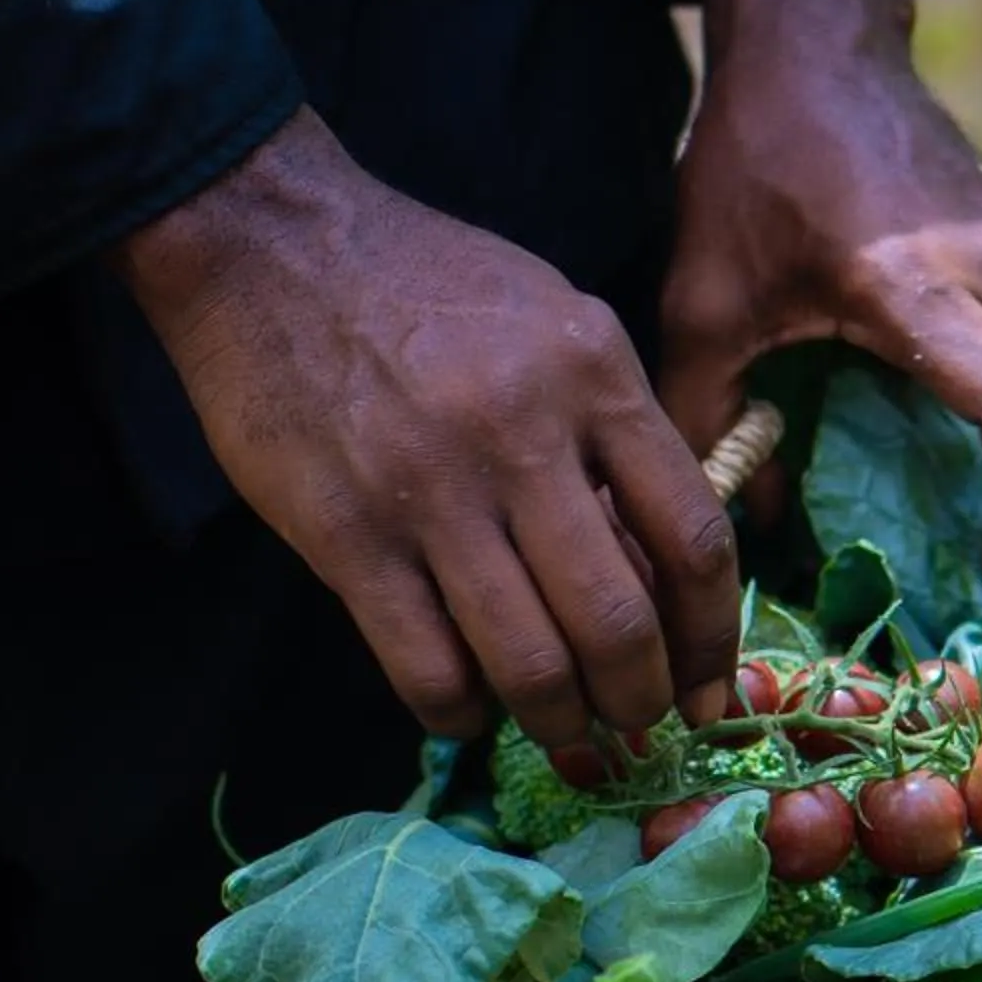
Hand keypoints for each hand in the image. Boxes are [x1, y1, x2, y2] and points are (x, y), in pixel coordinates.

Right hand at [114, 109, 739, 743]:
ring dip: (559, 725)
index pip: (692, 539)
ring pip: (528, 664)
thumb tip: (659, 569)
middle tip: (639, 730)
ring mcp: (430, 493)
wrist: (270, 245)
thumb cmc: (429, 286)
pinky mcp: (345, 536)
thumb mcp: (558, 321)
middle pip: (616, 623)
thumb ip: (615, 432)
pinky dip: (460, 713)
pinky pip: (426, 667)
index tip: (712, 688)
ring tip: (566, 737)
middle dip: (641, 704)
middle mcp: (523, 438)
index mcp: (595, 378)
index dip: (712, 638)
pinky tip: (467, 708)